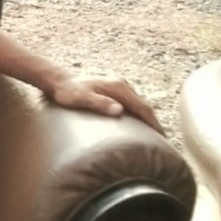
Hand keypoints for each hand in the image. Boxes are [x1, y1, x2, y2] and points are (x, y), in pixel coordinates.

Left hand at [47, 73, 164, 133]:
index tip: (162, 136)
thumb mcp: (81, 98)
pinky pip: (130, 102)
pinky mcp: (112, 89)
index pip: (142, 107)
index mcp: (118, 87)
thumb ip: (99, 103)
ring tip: (152, 134)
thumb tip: (119, 111)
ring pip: (138, 103)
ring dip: (146, 117)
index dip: (153, 122)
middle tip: (162, 140)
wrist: (58, 80)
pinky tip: (135, 122)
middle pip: (143, 105)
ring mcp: (117, 86)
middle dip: (153, 121)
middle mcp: (121, 85)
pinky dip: (137, 113)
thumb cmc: (67, 91)